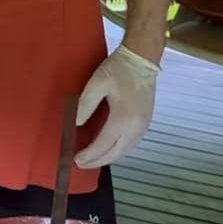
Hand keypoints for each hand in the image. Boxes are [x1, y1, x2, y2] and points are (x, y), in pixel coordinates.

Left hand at [74, 44, 158, 169]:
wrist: (142, 59)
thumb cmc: (119, 69)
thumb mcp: (97, 83)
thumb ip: (85, 104)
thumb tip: (76, 124)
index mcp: (122, 119)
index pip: (103, 145)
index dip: (89, 154)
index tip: (76, 159)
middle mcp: (135, 128)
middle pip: (115, 153)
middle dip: (97, 161)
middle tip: (81, 164)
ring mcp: (143, 127)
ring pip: (125, 152)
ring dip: (108, 158)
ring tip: (93, 159)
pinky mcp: (146, 123)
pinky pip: (131, 145)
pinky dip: (118, 151)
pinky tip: (109, 149)